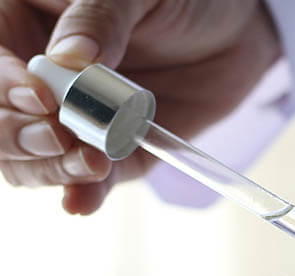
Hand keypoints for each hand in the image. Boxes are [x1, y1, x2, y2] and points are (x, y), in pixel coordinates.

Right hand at [0, 0, 280, 213]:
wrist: (234, 35)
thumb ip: (99, 17)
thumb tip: (70, 58)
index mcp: (27, 24)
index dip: (5, 86)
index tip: (40, 100)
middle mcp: (43, 80)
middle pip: (3, 121)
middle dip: (20, 136)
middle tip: (59, 140)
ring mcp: (75, 121)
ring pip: (34, 159)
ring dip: (52, 170)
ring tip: (90, 166)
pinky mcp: (111, 153)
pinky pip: (89, 179)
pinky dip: (84, 193)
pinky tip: (81, 202)